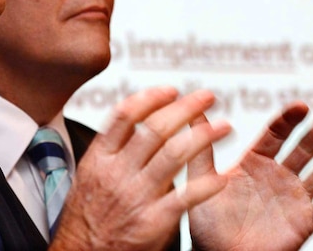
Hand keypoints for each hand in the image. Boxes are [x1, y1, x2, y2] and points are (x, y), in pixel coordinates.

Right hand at [50, 86, 231, 250]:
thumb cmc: (88, 218)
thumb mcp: (90, 175)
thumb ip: (114, 150)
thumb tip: (140, 122)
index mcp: (101, 158)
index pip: (125, 116)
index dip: (151, 98)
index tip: (171, 90)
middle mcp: (119, 172)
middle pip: (155, 129)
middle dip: (185, 108)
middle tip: (207, 97)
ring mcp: (136, 196)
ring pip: (174, 155)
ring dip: (203, 136)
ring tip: (224, 127)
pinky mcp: (152, 222)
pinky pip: (184, 197)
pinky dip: (205, 186)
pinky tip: (221, 178)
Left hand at [188, 103, 312, 250]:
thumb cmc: (206, 224)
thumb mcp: (201, 180)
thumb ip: (201, 147)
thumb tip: (193, 110)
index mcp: (255, 162)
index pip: (276, 133)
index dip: (290, 119)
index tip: (301, 106)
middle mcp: (278, 176)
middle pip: (304, 147)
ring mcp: (293, 198)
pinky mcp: (304, 222)